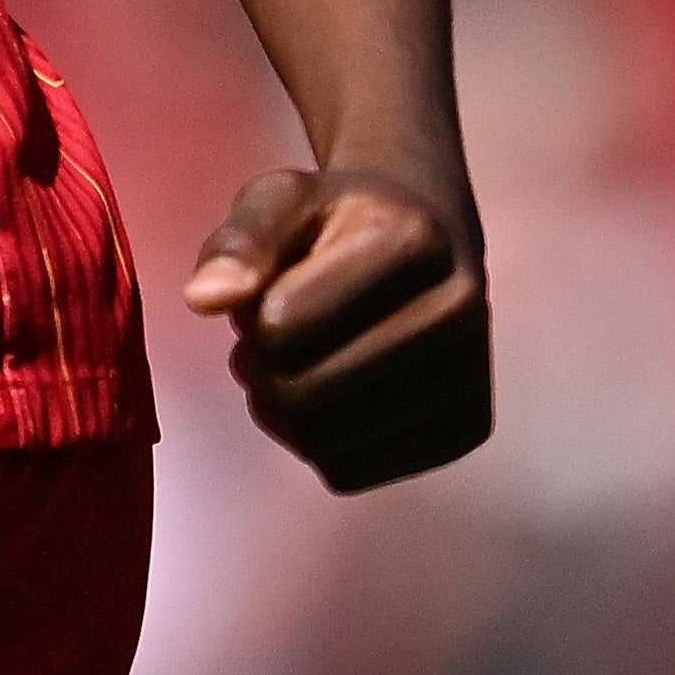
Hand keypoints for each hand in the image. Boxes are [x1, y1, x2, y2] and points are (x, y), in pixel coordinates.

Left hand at [188, 155, 488, 492]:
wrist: (428, 242)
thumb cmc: (338, 221)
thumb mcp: (280, 202)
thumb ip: (237, 242)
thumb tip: (203, 299)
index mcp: (413, 241)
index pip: (279, 325)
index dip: (249, 315)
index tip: (267, 290)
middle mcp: (458, 309)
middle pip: (300, 391)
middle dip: (260, 368)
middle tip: (267, 338)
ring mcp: (471, 375)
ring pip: (322, 442)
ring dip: (281, 411)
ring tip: (295, 363)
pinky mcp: (466, 429)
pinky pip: (349, 472)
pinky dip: (316, 445)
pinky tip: (329, 398)